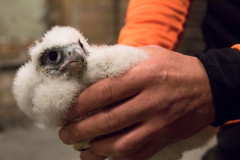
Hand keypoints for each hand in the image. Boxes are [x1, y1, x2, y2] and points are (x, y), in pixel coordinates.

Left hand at [59, 45, 215, 159]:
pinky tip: (102, 156)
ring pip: (121, 144)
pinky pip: (137, 154)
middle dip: (80, 130)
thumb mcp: (148, 54)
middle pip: (108, 121)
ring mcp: (158, 124)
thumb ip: (118, 58)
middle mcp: (151, 102)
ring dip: (96, 149)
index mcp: (144, 76)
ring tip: (81, 147)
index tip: (67, 110)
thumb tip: (89, 62)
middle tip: (65, 133)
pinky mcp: (164, 138)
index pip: (105, 92)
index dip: (81, 104)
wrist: (207, 87)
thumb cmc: (174, 68)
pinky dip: (116, 158)